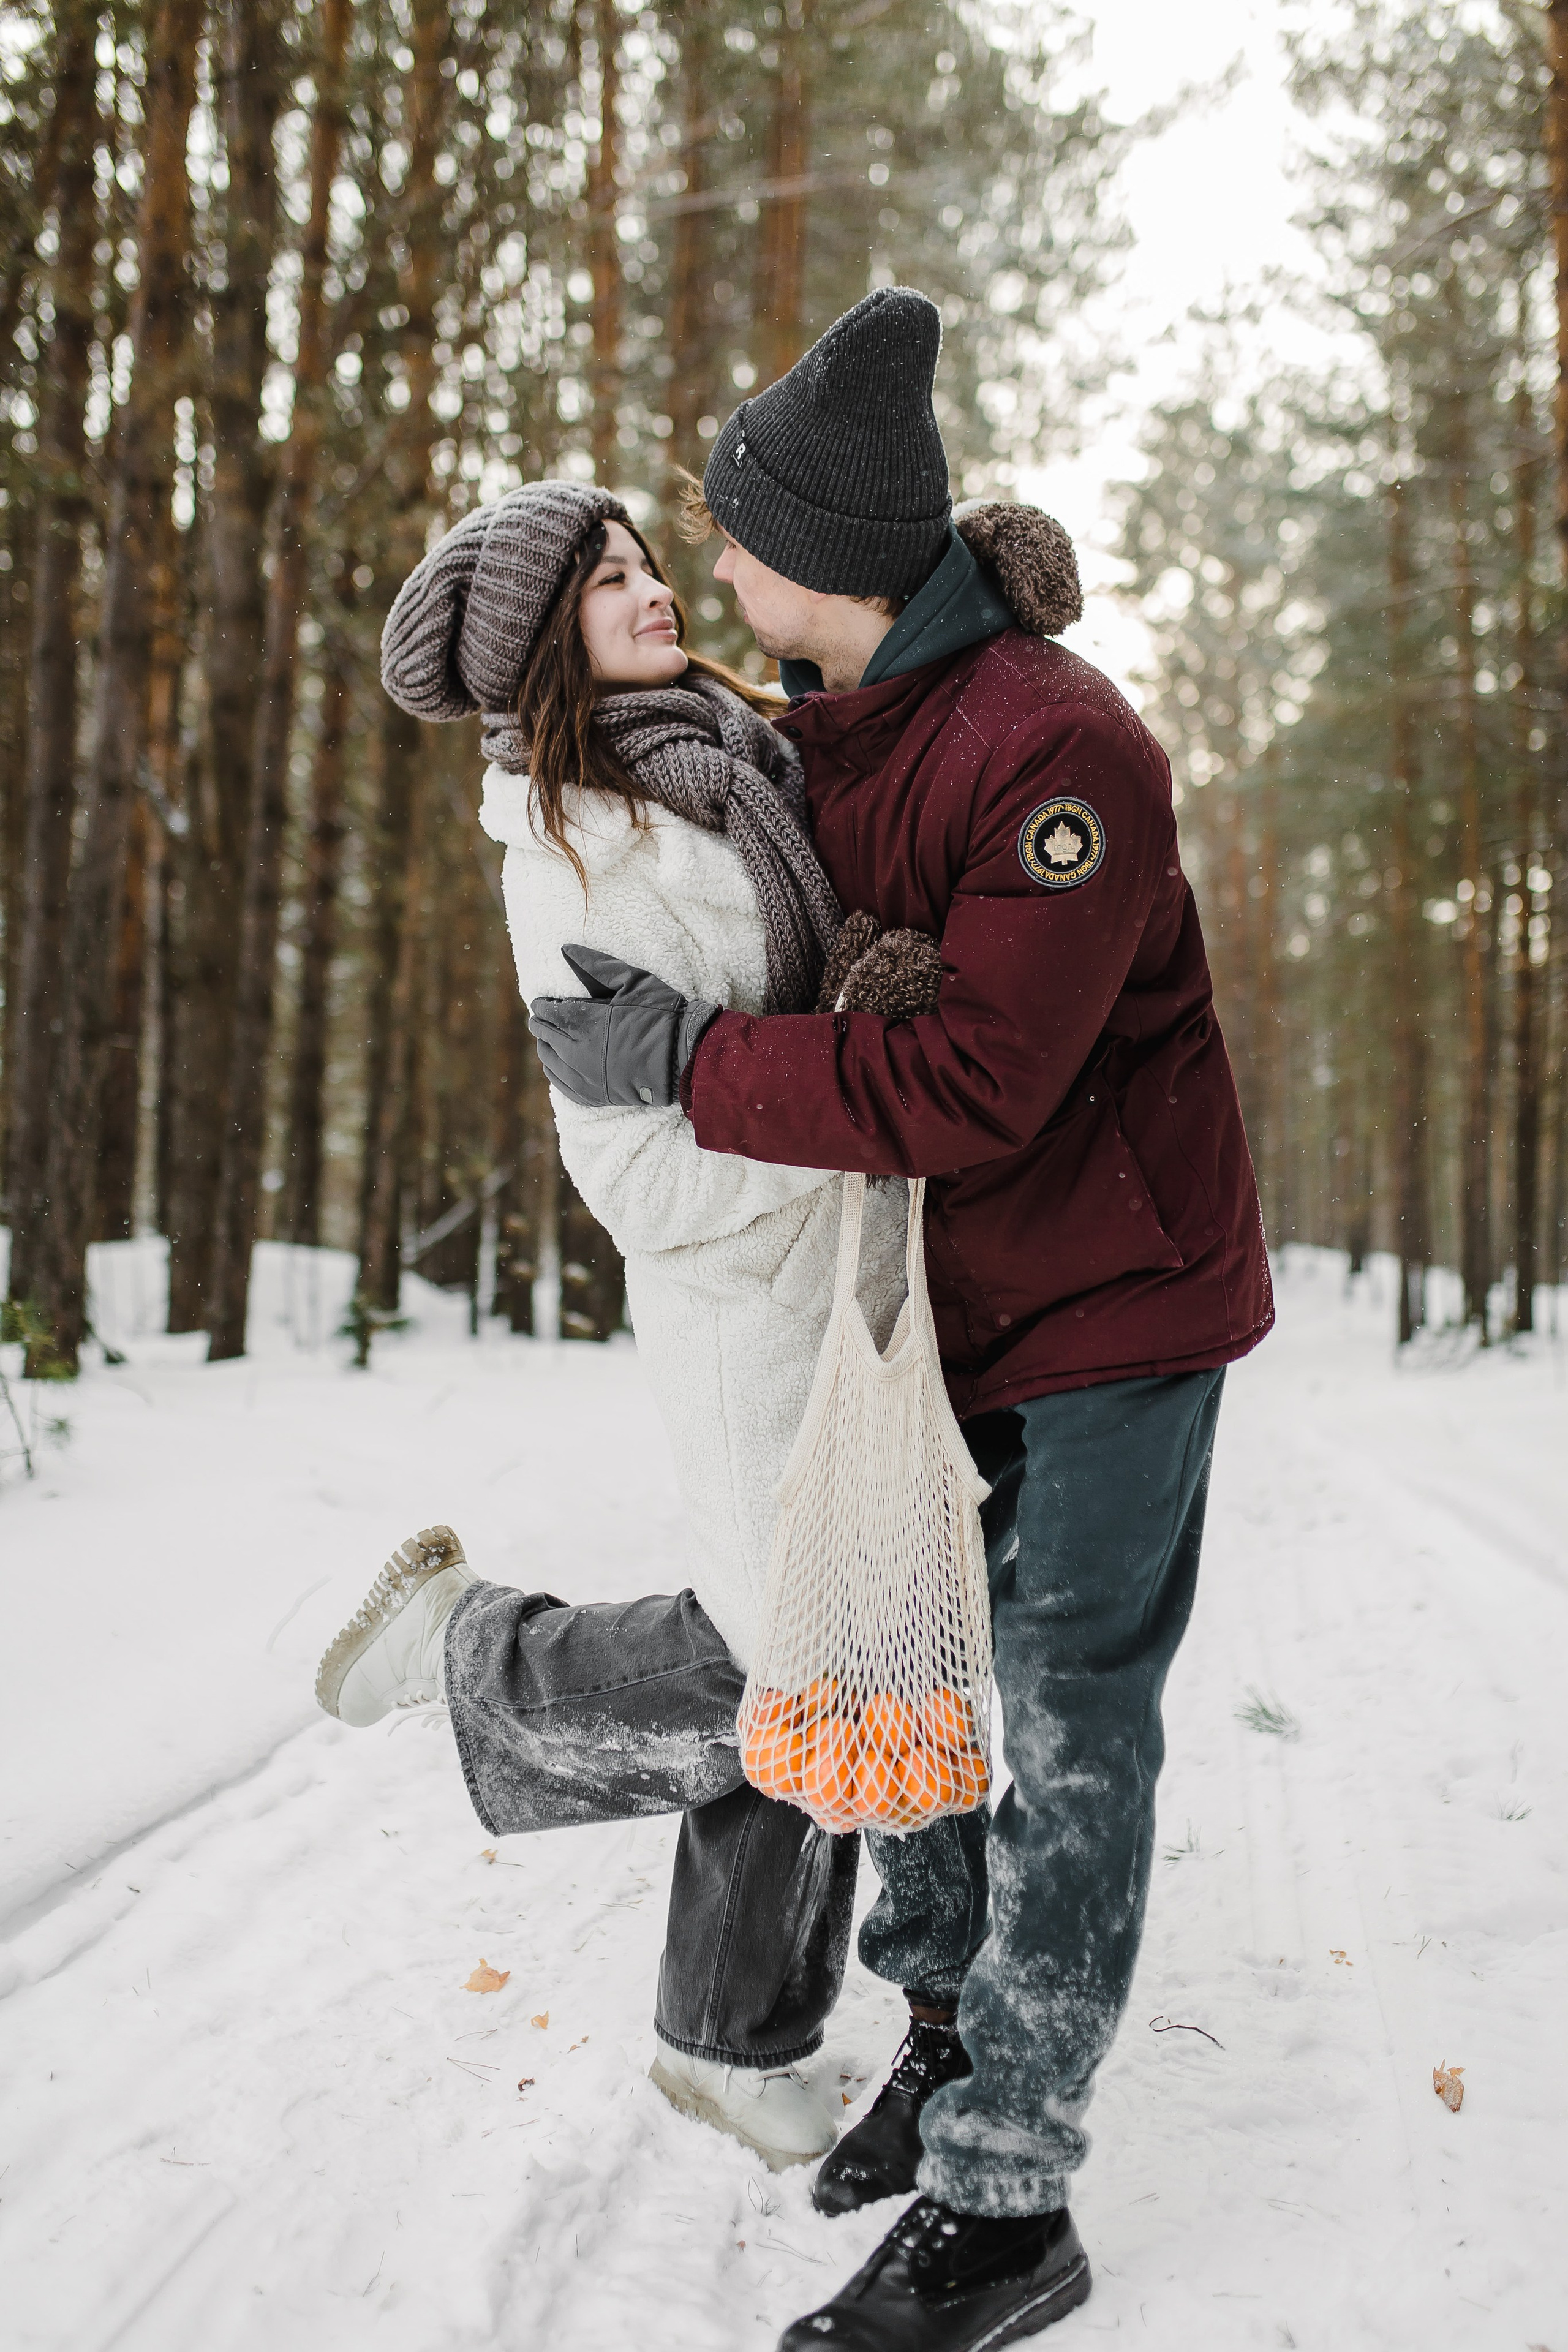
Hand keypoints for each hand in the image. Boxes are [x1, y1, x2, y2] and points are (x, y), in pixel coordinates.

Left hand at [528, 945, 718, 1109]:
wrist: (684, 1058)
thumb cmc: (661, 1015)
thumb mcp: (633, 981)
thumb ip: (597, 965)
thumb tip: (566, 949)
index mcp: (586, 1022)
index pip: (551, 1012)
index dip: (543, 1005)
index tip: (541, 1002)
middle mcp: (578, 1052)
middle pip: (546, 1035)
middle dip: (541, 1024)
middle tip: (539, 1018)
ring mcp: (585, 1077)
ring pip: (549, 1060)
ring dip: (545, 1046)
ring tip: (547, 1037)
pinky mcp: (594, 1096)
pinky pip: (561, 1084)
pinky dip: (554, 1071)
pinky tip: (555, 1064)